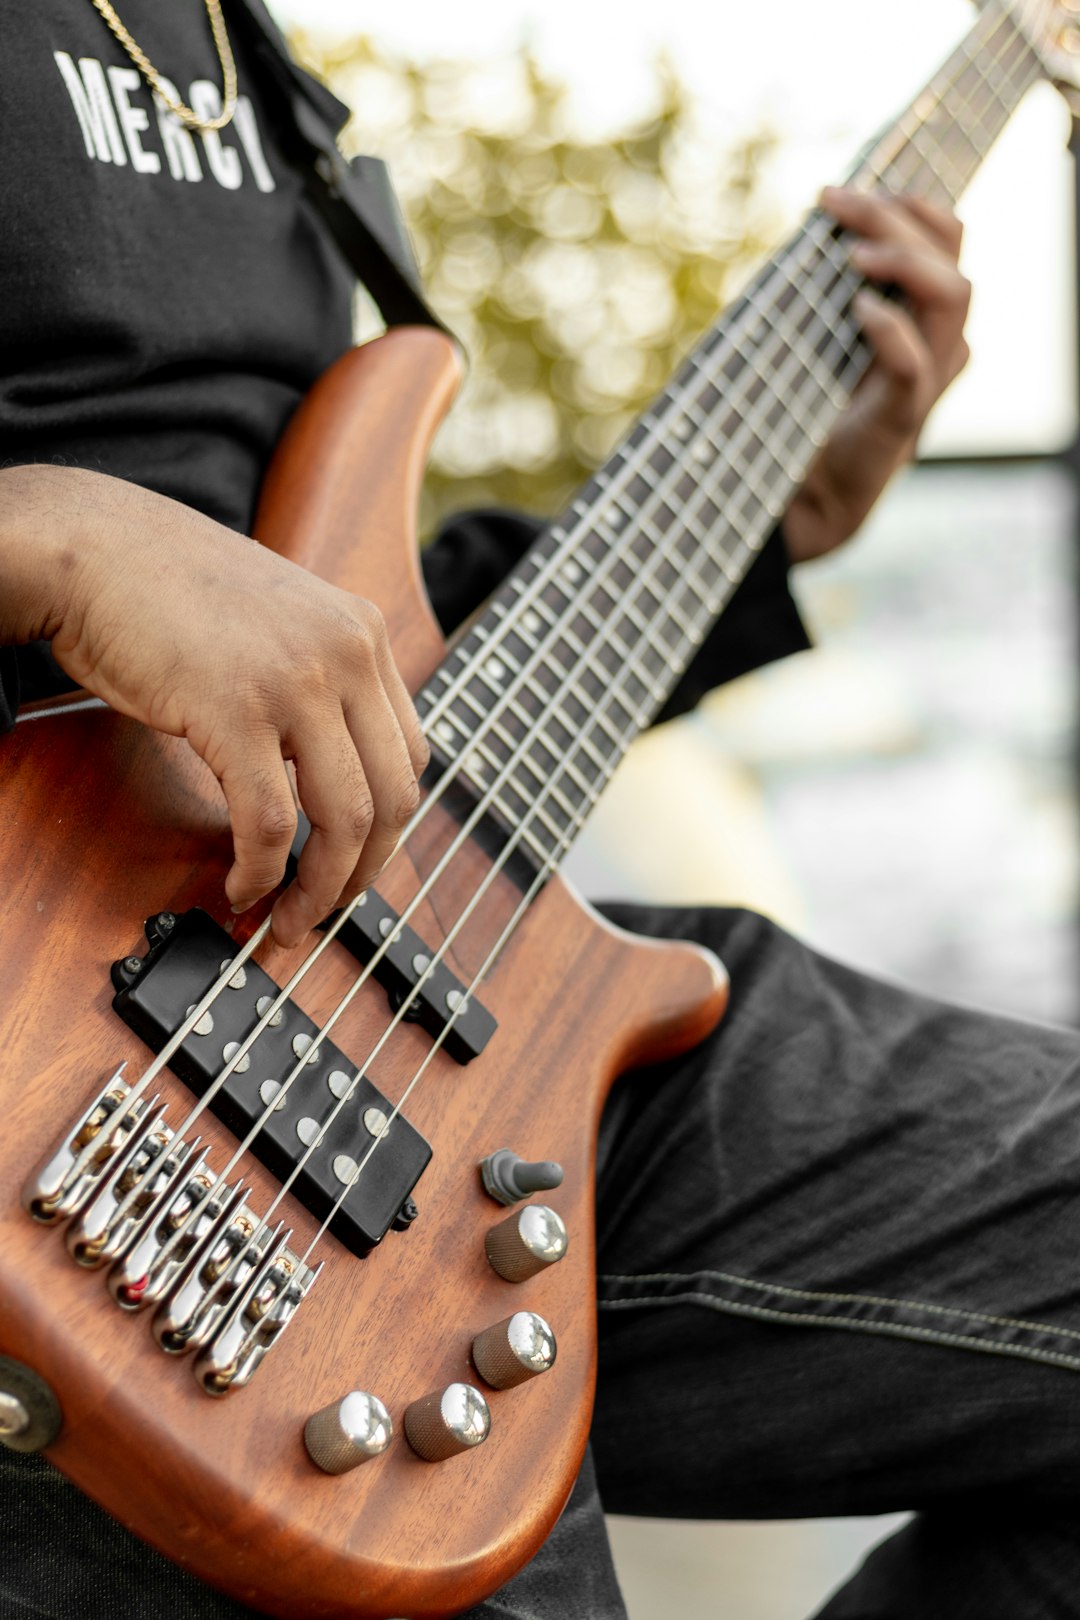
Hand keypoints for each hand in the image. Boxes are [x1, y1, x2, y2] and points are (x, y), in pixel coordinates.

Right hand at [1, 466, 427, 947]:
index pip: (411, 755)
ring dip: (319, 889)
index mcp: (365, 633)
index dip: (388, 829)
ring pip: (346, 818)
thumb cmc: (171, 594)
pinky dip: (262, 871)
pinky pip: (271, 820)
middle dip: (362, 874)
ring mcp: (297, 680)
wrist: (95, 549)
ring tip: (285, 919)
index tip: (354, 866)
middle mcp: (348, 653)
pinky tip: (241, 886)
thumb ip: (321, 684)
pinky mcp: (237, 709)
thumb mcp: (282, 625)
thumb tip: (330, 785)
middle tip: (323, 912)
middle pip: (394, 796)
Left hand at [782, 186, 971, 562]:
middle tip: (835, 202)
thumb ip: (829, 291)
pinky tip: (858, 310)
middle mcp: (939, 344)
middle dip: (894, 214)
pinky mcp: (905, 419)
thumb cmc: (808, 414)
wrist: (804, 497)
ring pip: (952, 296)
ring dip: (902, 260)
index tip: (844, 190)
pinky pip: (916, 363)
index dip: (908, 203)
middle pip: (951, 254)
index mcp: (923, 318)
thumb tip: (809, 228)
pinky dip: (891, 328)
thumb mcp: (821, 339)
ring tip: (850, 253)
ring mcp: (927, 381)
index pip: (947, 238)